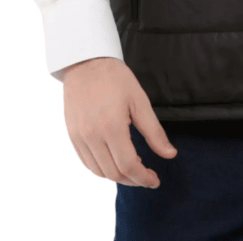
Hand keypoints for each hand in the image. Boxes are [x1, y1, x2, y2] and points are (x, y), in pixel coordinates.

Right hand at [61, 56, 177, 187]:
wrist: (86, 62)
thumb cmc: (115, 78)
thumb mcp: (140, 101)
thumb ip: (154, 131)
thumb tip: (170, 154)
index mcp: (112, 127)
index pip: (129, 165)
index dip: (144, 178)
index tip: (155, 180)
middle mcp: (92, 136)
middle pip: (114, 172)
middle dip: (133, 180)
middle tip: (147, 177)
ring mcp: (80, 137)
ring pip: (99, 171)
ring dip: (117, 177)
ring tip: (133, 170)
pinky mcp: (72, 135)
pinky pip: (87, 162)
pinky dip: (101, 169)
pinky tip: (114, 162)